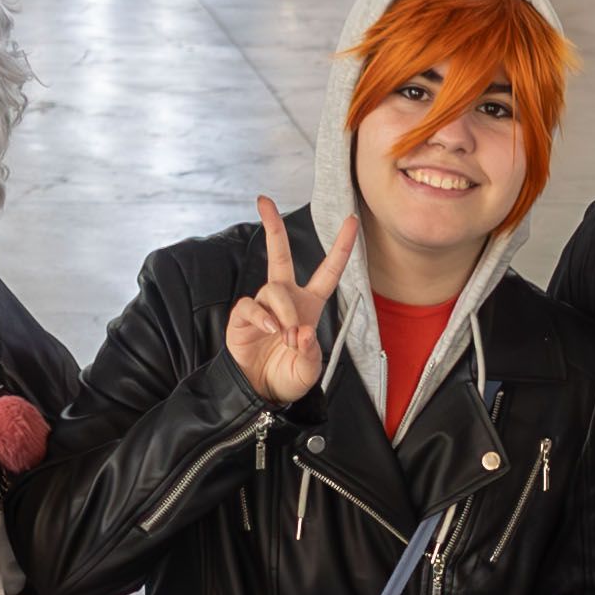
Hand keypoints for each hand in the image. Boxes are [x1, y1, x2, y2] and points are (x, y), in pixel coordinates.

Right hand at [222, 196, 362, 405]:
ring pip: (275, 290)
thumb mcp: (310, 370)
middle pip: (280, 254)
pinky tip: (272, 331)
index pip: (329, 270)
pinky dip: (264, 318)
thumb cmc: (289, 376)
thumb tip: (302, 331)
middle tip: (264, 201)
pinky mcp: (243, 316)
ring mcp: (263, 305)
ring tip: (288, 339)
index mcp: (310, 304)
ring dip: (286, 313)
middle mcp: (286, 298)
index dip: (342, 246)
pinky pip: (252, 306)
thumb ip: (310, 352)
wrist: (262, 393)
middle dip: (273, 227)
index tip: (352, 220)